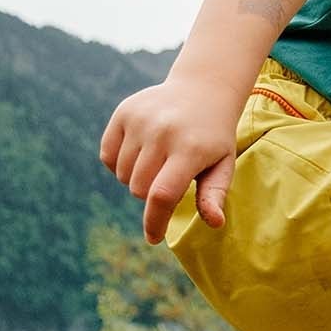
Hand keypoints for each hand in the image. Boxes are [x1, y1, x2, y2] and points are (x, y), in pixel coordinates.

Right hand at [99, 75, 241, 243]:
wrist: (201, 91)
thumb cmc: (214, 138)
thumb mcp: (223, 165)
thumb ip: (215, 194)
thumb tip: (215, 223)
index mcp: (189, 150)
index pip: (162, 195)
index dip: (154, 222)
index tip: (152, 239)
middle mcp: (161, 133)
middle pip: (139, 189)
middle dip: (152, 195)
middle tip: (170, 178)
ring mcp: (139, 121)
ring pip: (123, 176)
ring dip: (137, 179)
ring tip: (158, 163)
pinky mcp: (122, 113)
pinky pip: (107, 157)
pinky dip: (120, 164)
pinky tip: (140, 153)